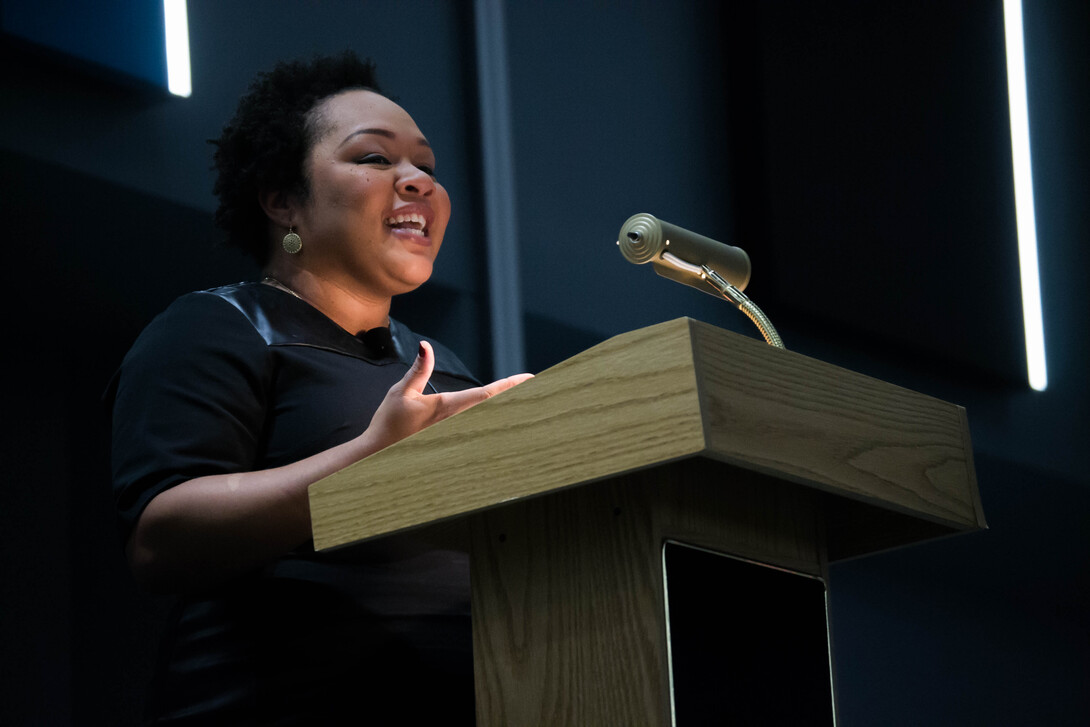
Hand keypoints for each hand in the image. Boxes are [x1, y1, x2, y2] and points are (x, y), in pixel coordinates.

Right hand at [365, 341, 532, 450]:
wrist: (378, 453)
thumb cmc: (388, 423)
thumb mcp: (401, 392)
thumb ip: (418, 370)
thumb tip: (425, 346)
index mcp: (448, 407)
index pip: (485, 394)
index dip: (509, 385)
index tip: (528, 378)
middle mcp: (456, 420)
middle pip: (493, 405)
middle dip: (516, 394)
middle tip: (540, 383)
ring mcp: (454, 429)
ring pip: (486, 415)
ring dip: (505, 404)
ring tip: (527, 393)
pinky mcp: (448, 433)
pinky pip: (475, 421)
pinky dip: (490, 412)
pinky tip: (500, 410)